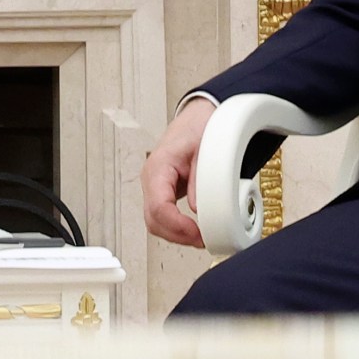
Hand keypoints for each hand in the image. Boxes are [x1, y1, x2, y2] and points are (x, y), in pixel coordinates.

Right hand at [142, 96, 217, 246]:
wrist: (198, 118)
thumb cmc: (199, 128)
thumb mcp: (206, 149)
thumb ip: (201, 179)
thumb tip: (198, 208)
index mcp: (159, 166)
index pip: (158, 206)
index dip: (177, 226)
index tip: (197, 234)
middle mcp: (152, 179)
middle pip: (153, 220)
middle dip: (177, 236)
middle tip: (203, 240)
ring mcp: (155, 187)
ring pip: (155, 223)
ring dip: (177, 235)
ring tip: (201, 238)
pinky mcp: (163, 193)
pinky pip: (163, 217)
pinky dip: (177, 229)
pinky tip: (194, 231)